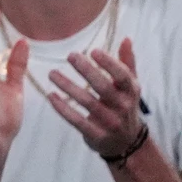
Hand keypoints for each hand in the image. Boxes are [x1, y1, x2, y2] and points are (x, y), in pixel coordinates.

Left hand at [47, 39, 146, 158]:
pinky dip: (63, 109)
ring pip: (87, 103)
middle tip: (70, 56)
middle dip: (86, 71)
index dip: (109, 64)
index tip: (93, 51)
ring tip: (52, 74)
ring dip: (68, 87)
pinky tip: (51, 96)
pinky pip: (77, 121)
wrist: (126, 142)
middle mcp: (123, 107)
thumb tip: (126, 38)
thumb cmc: (124, 105)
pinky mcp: (96, 135)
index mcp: (131, 91)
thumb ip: (127, 62)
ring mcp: (110, 122)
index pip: (122, 76)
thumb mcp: (130, 86)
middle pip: (103, 87)